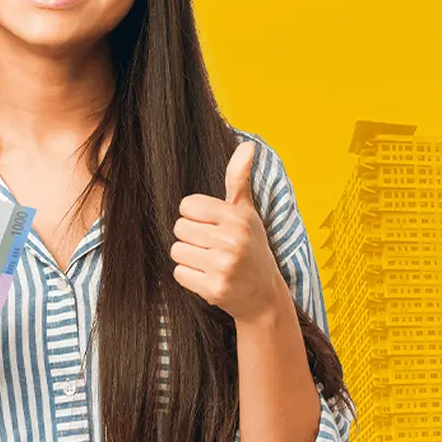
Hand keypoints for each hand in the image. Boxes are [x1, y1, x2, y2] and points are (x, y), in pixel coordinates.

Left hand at [171, 140, 288, 322]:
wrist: (264, 295)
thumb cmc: (252, 248)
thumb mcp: (247, 212)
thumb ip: (239, 179)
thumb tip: (247, 146)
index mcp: (237, 217)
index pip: (187, 205)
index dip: (195, 216)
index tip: (212, 226)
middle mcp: (232, 240)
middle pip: (179, 228)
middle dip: (191, 238)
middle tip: (212, 247)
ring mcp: (223, 266)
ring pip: (177, 251)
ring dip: (189, 258)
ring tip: (210, 262)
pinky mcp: (214, 288)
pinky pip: (179, 273)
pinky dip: (189, 276)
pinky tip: (208, 277)